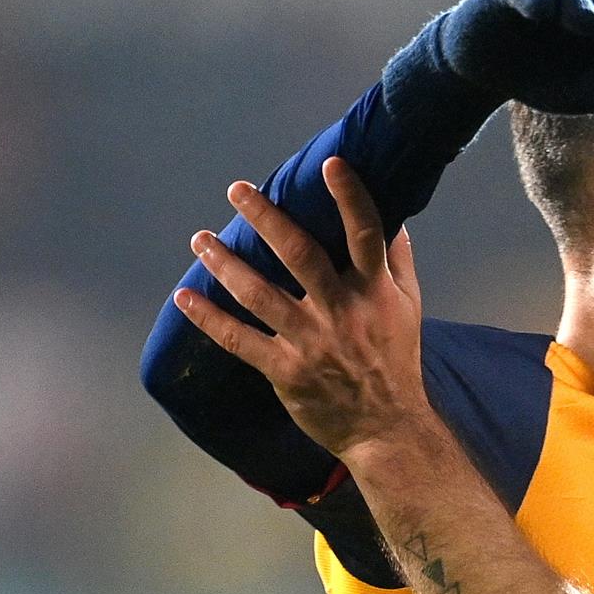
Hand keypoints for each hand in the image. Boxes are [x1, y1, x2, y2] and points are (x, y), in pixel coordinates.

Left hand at [173, 158, 433, 462]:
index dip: (351, 199)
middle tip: (236, 189)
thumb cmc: (397, 362)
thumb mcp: (409, 309)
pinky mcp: (286, 371)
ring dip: (225, 263)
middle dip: (266, 218)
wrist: (388, 429)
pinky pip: (240, 340)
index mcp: (375, 293)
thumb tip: (392, 221)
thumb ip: (397, 264)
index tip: (331, 165)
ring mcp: (312, 342)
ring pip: (260, 294)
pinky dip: (209, 318)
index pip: (366, 236)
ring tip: (199, 239)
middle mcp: (342, 312)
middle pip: (300, 256)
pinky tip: (184, 297)